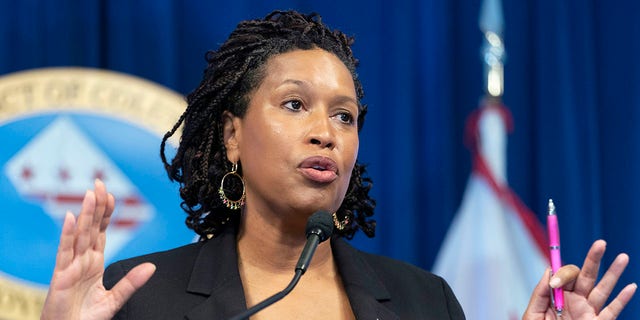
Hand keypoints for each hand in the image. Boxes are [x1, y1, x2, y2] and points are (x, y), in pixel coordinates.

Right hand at [40, 180, 155, 319]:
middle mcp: (82, 260)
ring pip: (80, 234)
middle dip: (96, 206)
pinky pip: (64, 252)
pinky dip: (67, 234)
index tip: (112, 195)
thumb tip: (151, 266)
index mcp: (94, 263)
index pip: (101, 232)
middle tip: (100, 183)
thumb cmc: (85, 319)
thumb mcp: (114, 299)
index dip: (106, 214)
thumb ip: (132, 282)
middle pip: (91, 227)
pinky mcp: (61, 276)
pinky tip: (71, 217)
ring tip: (91, 193)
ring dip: (85, 213)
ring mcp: (70, 266)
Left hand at [523, 240, 636, 319]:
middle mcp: (575, 300)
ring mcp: (588, 312)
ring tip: (623, 257)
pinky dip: (622, 300)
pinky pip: (612, 311)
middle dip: (594, 259)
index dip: (563, 274)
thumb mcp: (533, 314)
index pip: (566, 275)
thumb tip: (549, 270)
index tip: (556, 284)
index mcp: (558, 295)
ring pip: (603, 289)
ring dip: (614, 273)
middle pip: (587, 275)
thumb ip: (540, 293)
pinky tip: (631, 287)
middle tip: (601, 243)